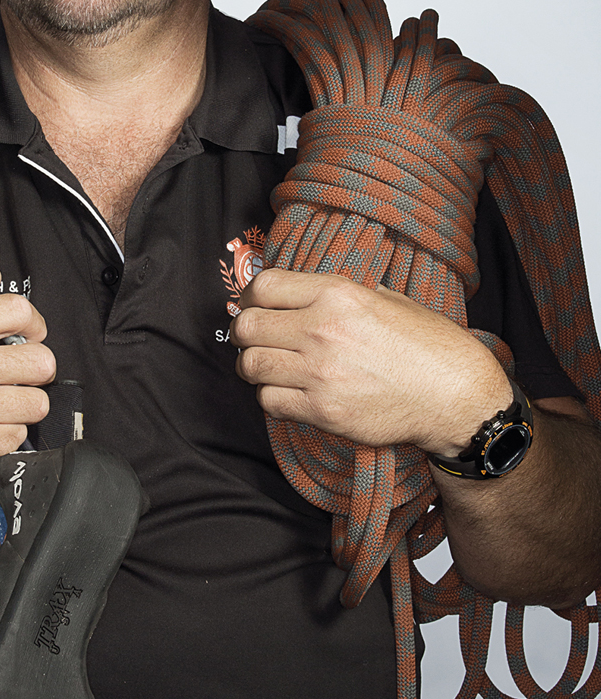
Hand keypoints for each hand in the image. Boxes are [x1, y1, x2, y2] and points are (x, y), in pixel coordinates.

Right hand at [0, 267, 54, 490]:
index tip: (31, 333)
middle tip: (20, 372)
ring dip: (23, 403)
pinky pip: (16, 436)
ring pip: (36, 403)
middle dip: (35, 367)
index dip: (35, 322)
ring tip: (2, 401)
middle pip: (42, 361)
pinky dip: (5, 433)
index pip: (19, 311)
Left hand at [231, 269, 512, 457]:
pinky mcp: (323, 411)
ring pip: (251, 366)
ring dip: (253, 367)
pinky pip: (268, 402)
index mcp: (337, 294)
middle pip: (246, 326)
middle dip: (243, 333)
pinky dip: (271, 398)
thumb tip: (307, 292)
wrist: (456, 396)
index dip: (249, 297)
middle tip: (253, 339)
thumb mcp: (390, 299)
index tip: (251, 306)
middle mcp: (322, 329)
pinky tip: (286, 393)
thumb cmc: (429, 346)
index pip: (263, 286)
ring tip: (267, 368)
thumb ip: (344, 294)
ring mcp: (320, 373)